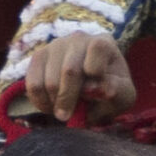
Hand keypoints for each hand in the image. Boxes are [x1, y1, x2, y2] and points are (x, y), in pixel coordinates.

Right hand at [19, 32, 135, 123]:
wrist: (90, 92)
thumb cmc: (109, 92)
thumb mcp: (123, 96)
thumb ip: (117, 91)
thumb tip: (101, 89)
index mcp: (104, 43)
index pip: (98, 48)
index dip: (95, 71)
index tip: (96, 92)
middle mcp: (79, 39)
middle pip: (69, 70)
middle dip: (70, 100)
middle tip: (68, 116)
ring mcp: (56, 45)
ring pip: (49, 81)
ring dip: (55, 104)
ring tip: (63, 111)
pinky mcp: (38, 57)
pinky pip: (33, 84)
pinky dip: (40, 102)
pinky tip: (50, 106)